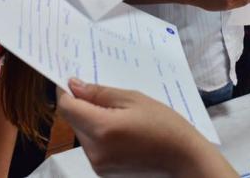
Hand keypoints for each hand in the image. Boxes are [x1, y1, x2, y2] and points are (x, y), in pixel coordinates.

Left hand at [57, 78, 235, 177]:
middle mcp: (95, 151)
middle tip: (100, 93)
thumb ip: (100, 93)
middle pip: (73, 120)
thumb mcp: (133, 99)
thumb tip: (74, 86)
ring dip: (90, 119)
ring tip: (117, 113)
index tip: (71, 80)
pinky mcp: (103, 171)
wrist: (184, 159)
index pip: (67, 107)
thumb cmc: (165, 126)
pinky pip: (91, 146)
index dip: (65, 91)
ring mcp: (98, 164)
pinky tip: (119, 128)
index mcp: (102, 129)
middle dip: (81, 104)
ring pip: (81, 133)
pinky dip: (98, 133)